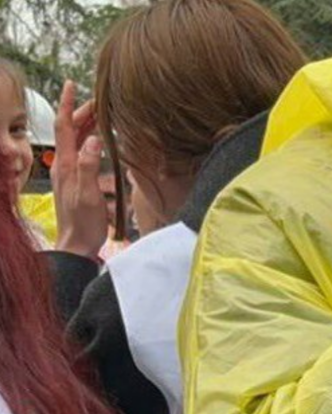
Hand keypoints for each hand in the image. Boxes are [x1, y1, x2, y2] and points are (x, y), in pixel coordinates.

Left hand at [50, 80, 107, 258]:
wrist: (77, 244)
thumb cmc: (83, 223)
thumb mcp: (87, 194)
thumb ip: (88, 166)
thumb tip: (94, 140)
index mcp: (66, 164)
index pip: (64, 127)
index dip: (66, 104)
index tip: (70, 85)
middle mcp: (65, 164)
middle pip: (71, 130)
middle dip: (82, 111)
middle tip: (99, 100)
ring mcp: (69, 172)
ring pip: (76, 140)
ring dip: (87, 125)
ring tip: (101, 114)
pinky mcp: (76, 180)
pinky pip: (81, 152)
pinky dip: (90, 140)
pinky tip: (99, 140)